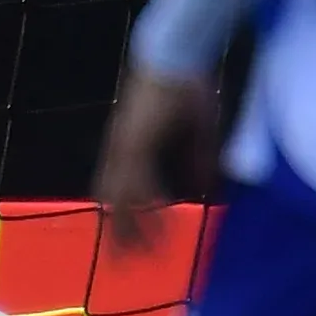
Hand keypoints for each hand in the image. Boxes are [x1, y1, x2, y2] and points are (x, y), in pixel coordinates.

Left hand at [95, 65, 223, 254]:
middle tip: (125, 262)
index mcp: (133, 146)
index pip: (125, 191)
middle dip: (120, 232)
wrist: (178, 53)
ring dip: (127, 227)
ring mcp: (125, 144)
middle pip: (114, 198)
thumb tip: (202, 189)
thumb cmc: (188, 87)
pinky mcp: (134, 140)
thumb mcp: (198, 132)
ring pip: (119, 195)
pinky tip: (151, 223)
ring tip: (133, 255)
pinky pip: (136, 180)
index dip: (130, 218)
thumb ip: (198, 161)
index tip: (137, 244)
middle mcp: (122, 148)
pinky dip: (143, 206)